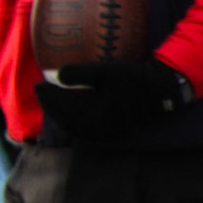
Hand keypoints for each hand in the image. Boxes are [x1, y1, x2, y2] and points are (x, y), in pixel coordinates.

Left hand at [34, 57, 192, 142]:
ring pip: (74, 127)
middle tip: (42, 92)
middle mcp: (96, 127)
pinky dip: (74, 122)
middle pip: (64, 119)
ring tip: (53, 102)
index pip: (60, 107)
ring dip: (61, 115)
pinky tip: (73, 114)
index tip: (39, 84)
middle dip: (51, 106)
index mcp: (91, 114)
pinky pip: (86, 130)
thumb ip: (79, 73)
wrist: (163, 89)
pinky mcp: (114, 130)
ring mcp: (105, 131)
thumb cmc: (133, 78)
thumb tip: (59, 76)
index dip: (47, 96)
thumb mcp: (104, 71)